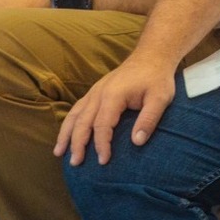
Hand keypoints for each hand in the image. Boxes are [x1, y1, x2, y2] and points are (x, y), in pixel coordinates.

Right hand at [55, 52, 178, 164]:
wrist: (151, 55)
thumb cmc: (157, 78)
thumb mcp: (161, 98)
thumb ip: (149, 119)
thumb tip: (137, 142)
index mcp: (114, 95)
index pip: (102, 124)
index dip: (101, 144)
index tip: (103, 161)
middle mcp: (99, 93)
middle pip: (83, 121)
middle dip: (77, 143)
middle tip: (75, 163)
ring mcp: (95, 91)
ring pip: (75, 114)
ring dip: (66, 134)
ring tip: (58, 152)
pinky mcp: (95, 91)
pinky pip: (77, 108)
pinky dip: (69, 122)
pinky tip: (66, 134)